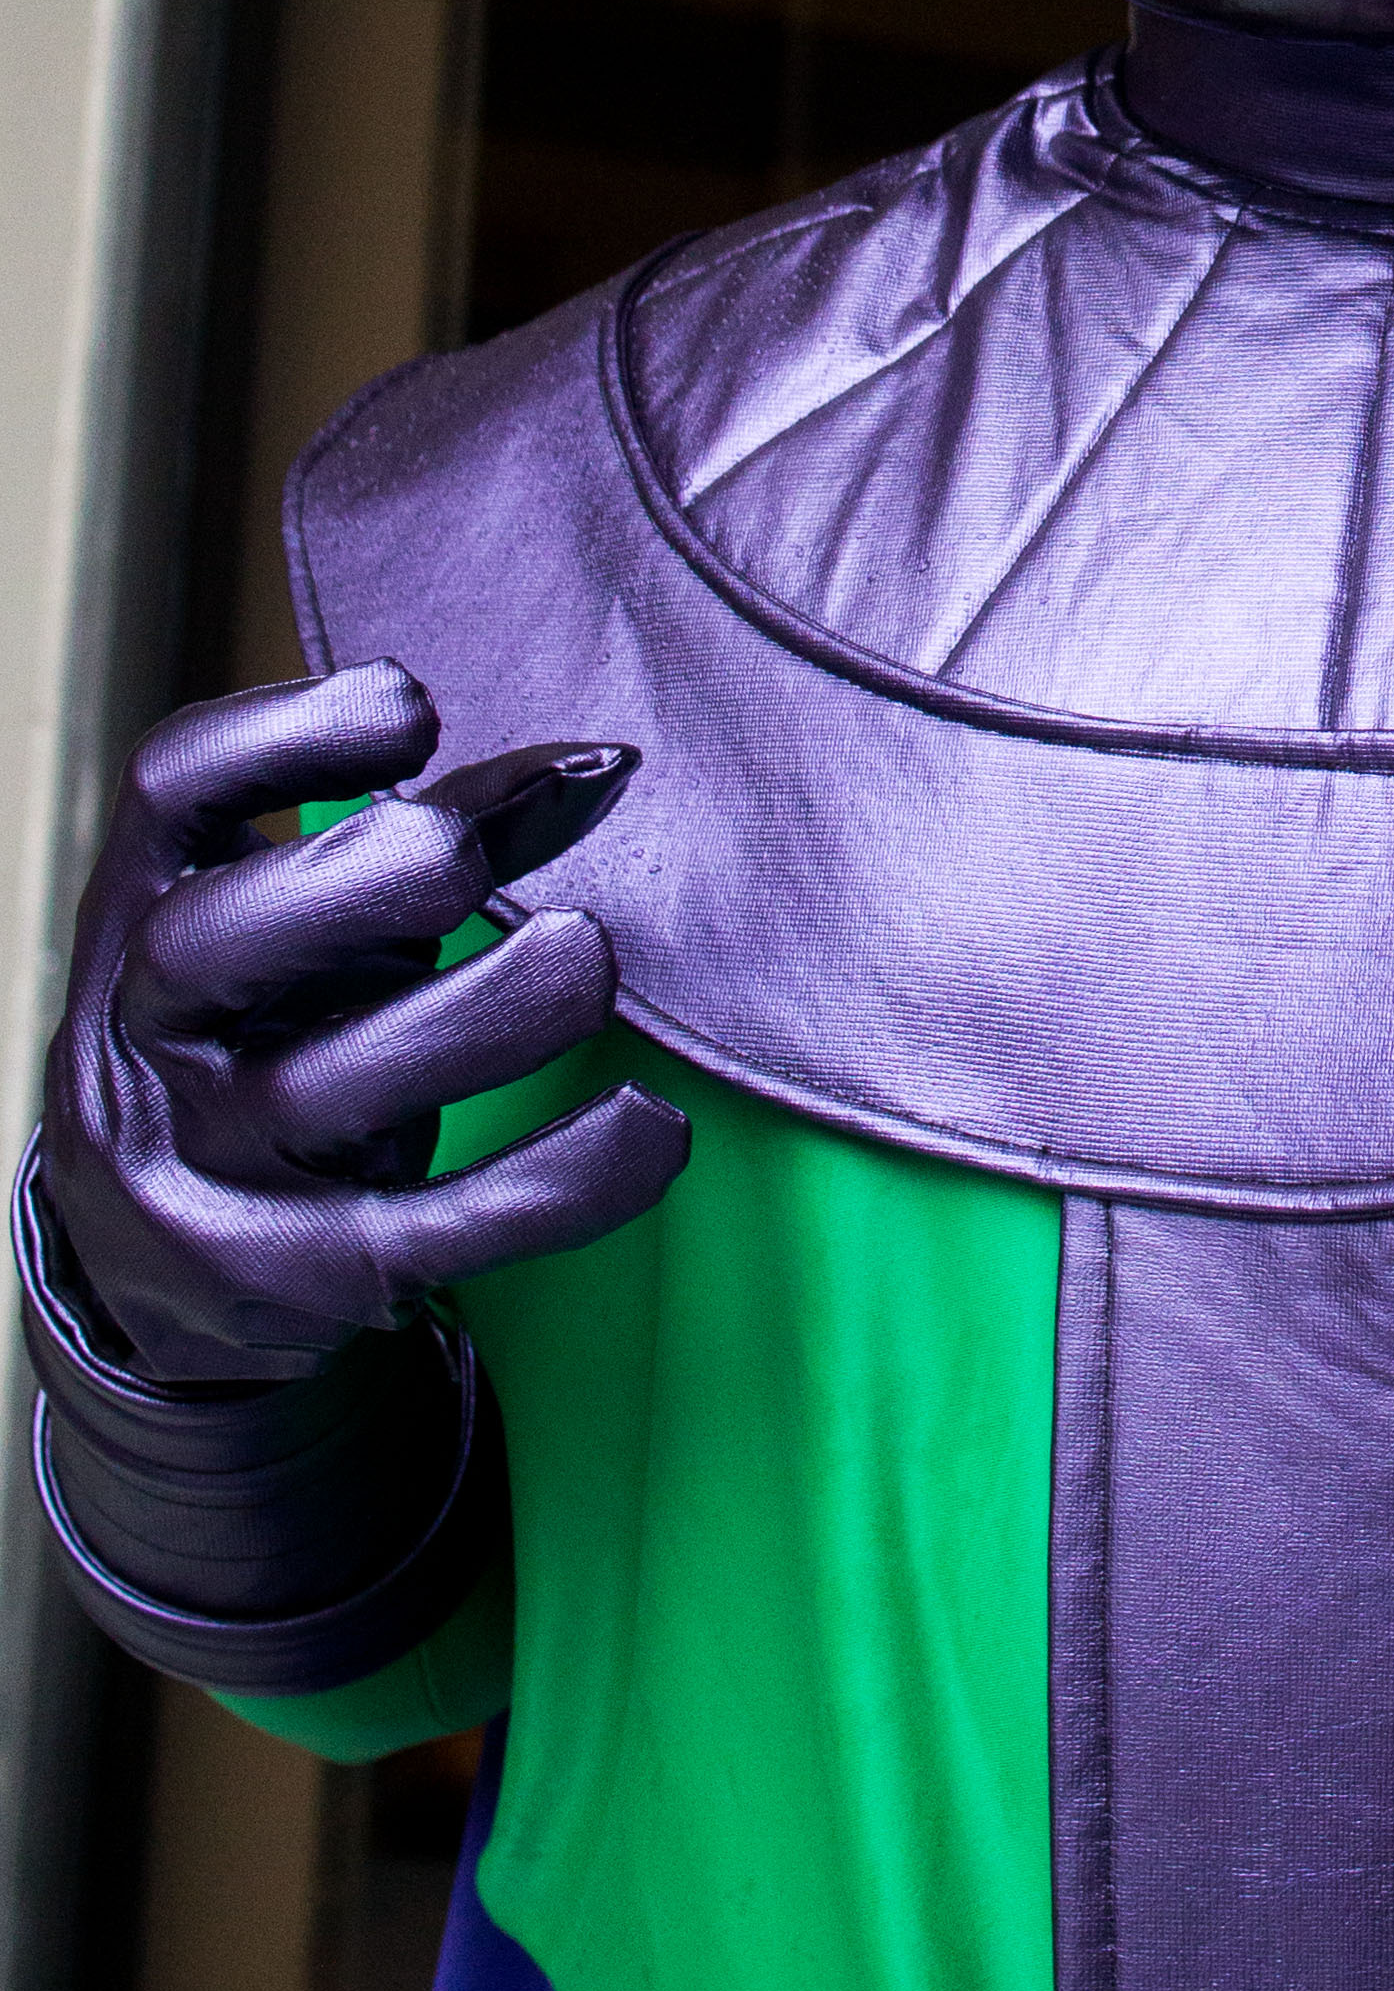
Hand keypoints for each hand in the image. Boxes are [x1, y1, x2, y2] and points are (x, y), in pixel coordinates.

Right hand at [42, 662, 688, 1383]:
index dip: (286, 733)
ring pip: (322, 1096)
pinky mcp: (303, 1281)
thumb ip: (457, 829)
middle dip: (357, 883)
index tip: (415, 710)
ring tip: (584, 957)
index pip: (171, 789)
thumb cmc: (270, 1032)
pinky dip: (560, 1182)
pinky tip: (652, 1127)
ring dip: (478, 1019)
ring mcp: (211, 1171)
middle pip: (211, 946)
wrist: (144, 1267)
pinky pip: (436, 1234)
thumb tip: (609, 763)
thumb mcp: (326, 924)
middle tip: (469, 855)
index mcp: (146, 905)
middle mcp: (149, 1035)